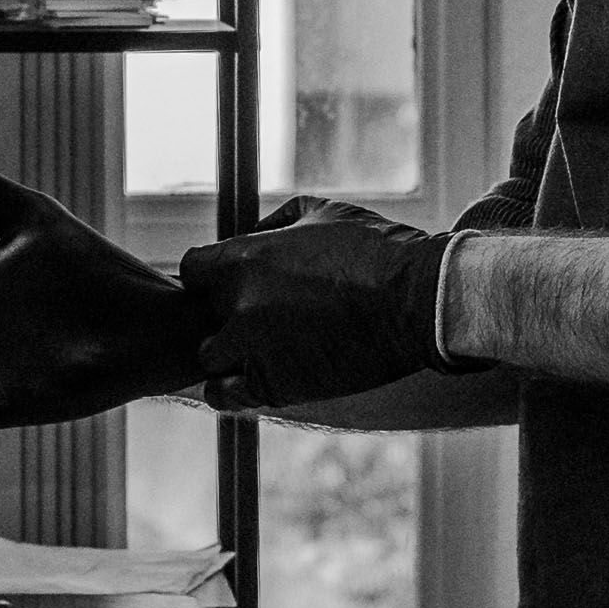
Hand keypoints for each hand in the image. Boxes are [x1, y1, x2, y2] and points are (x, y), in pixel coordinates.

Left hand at [179, 197, 459, 411]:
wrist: (417, 303)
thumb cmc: (376, 251)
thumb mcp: (321, 212)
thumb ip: (273, 222)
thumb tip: (250, 234)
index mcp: (244, 258)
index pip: (192, 270)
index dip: (211, 277)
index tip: (232, 284)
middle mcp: (239, 305)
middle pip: (200, 316)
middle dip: (223, 315)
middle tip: (258, 317)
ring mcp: (253, 349)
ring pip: (209, 357)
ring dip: (228, 353)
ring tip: (261, 349)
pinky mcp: (275, 386)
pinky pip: (225, 395)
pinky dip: (232, 389)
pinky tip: (253, 378)